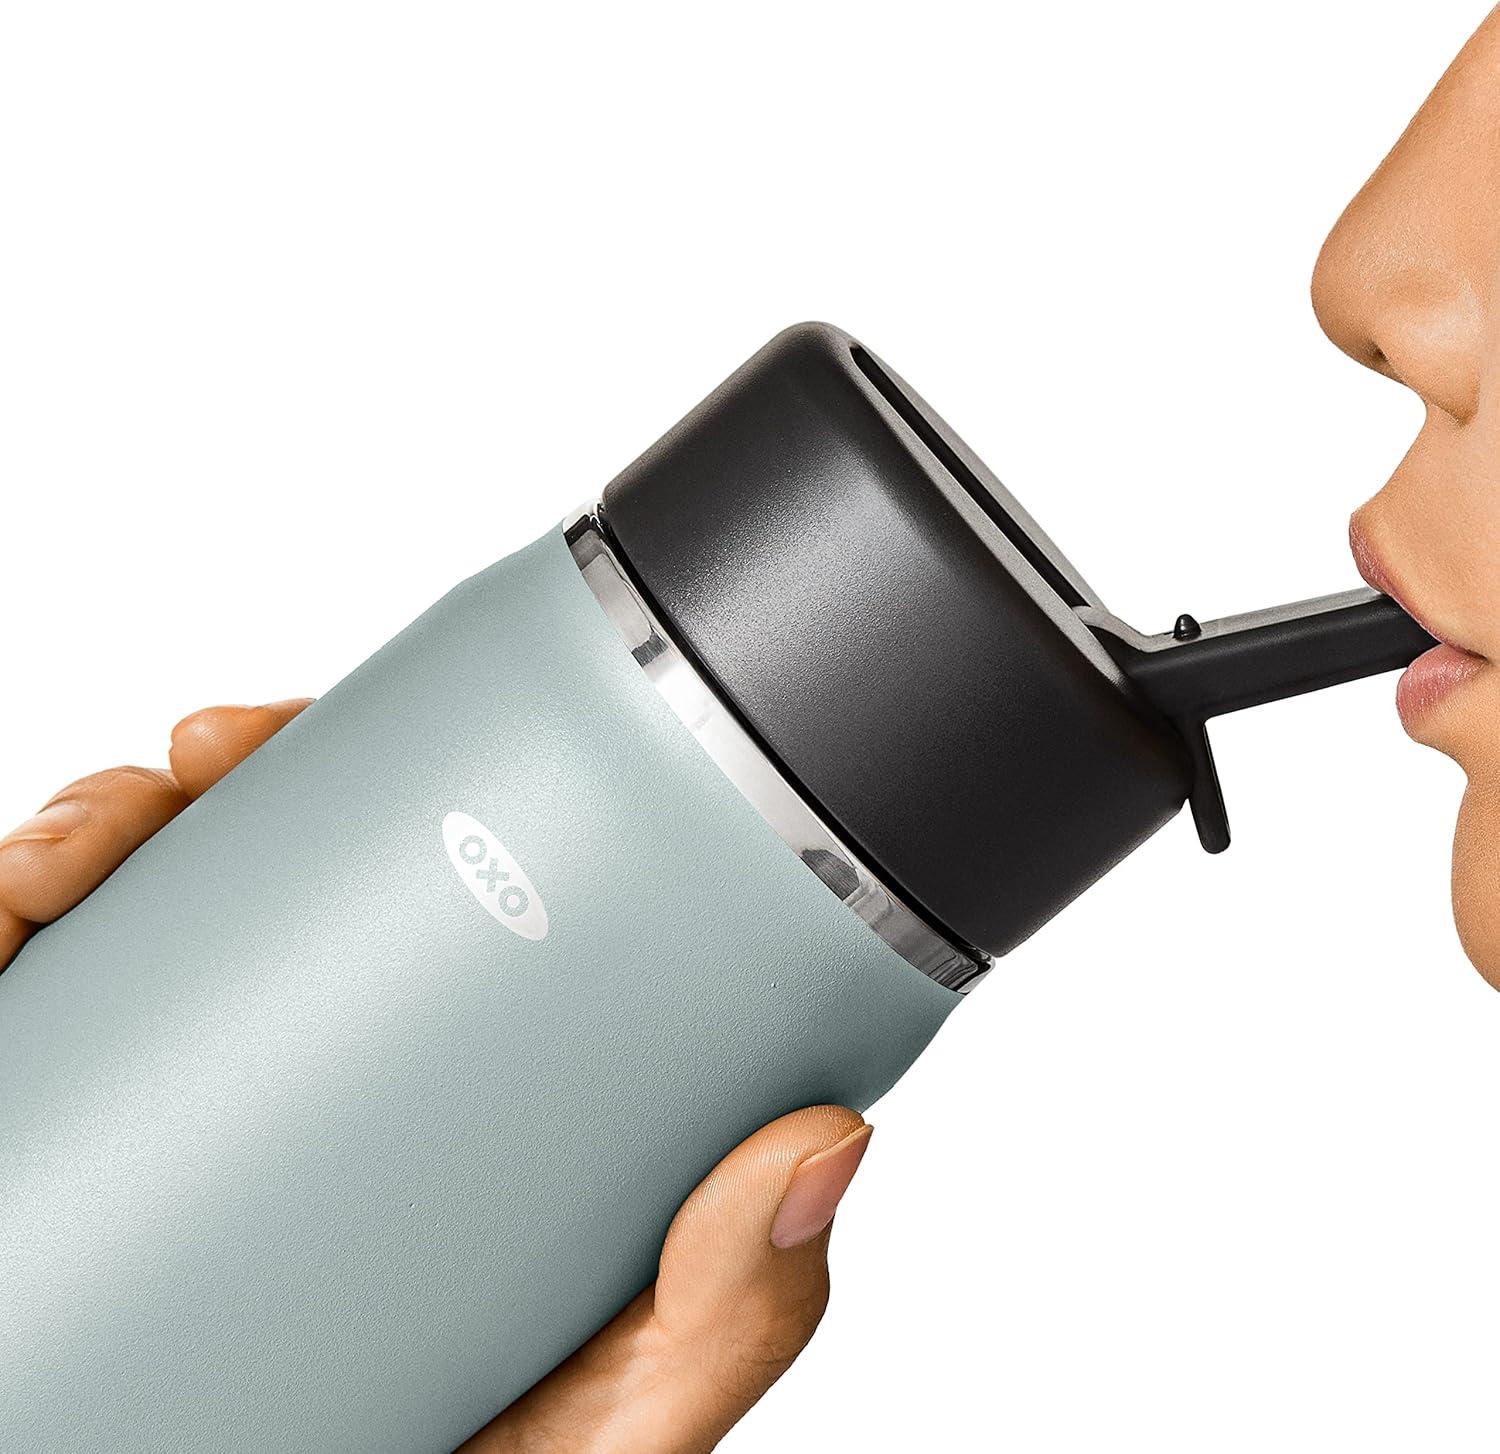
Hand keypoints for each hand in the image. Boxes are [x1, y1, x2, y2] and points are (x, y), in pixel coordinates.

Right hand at [0, 702, 872, 1453]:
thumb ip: (736, 1302)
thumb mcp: (635, 1402)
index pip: (414, 889)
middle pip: (253, 886)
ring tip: (64, 857)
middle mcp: (324, 1086)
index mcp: (455, 1087)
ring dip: (73, 852)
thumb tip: (829, 1141)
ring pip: (125, 944)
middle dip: (194, 795)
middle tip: (192, 763)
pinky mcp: (90, 1185)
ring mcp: (200, 1131)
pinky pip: (24, 1040)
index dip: (360, 783)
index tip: (307, 735)